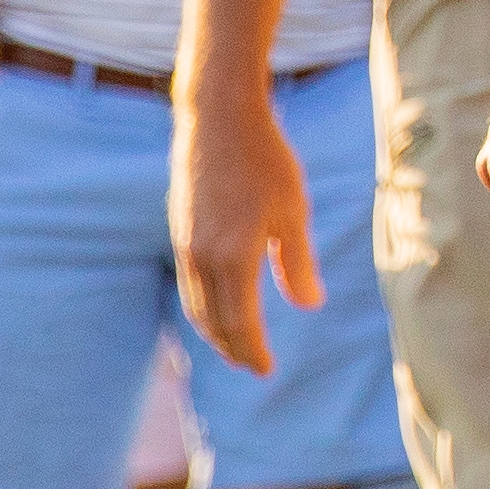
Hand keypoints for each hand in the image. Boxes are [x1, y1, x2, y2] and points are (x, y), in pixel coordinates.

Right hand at [173, 94, 315, 376]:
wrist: (219, 119)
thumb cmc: (266, 161)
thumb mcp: (293, 212)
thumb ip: (298, 264)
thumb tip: (309, 306)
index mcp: (232, 258)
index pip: (240, 323)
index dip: (253, 351)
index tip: (266, 369)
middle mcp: (201, 258)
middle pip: (213, 321)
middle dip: (233, 348)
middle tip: (253, 365)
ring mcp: (185, 243)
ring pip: (196, 304)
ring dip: (215, 330)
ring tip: (236, 343)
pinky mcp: (180, 229)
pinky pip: (190, 282)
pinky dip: (204, 304)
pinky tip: (220, 303)